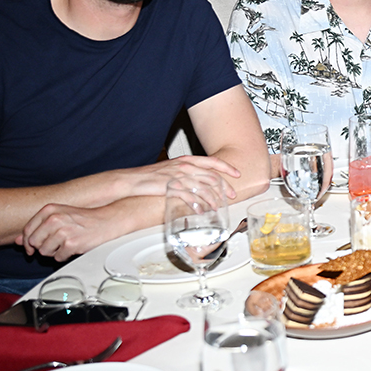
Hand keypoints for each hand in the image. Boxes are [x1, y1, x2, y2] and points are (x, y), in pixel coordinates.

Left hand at [18, 202, 128, 261]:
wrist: (107, 220)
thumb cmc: (84, 218)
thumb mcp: (59, 216)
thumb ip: (37, 227)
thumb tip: (18, 240)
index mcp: (50, 210)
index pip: (27, 231)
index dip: (28, 242)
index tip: (33, 246)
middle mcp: (54, 219)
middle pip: (34, 243)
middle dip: (42, 247)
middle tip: (56, 243)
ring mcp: (62, 231)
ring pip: (44, 252)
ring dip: (54, 251)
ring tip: (66, 243)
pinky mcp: (71, 244)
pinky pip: (57, 258)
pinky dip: (65, 255)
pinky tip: (73, 247)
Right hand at [105, 155, 242, 200]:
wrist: (134, 180)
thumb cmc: (153, 175)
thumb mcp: (174, 168)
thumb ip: (189, 171)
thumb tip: (202, 178)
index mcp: (188, 160)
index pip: (213, 161)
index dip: (227, 168)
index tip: (237, 174)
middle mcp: (185, 166)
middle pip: (212, 176)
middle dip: (224, 187)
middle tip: (231, 195)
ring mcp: (179, 177)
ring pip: (203, 188)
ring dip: (213, 198)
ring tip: (217, 206)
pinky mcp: (171, 187)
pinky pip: (189, 197)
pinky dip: (197, 205)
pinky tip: (201, 211)